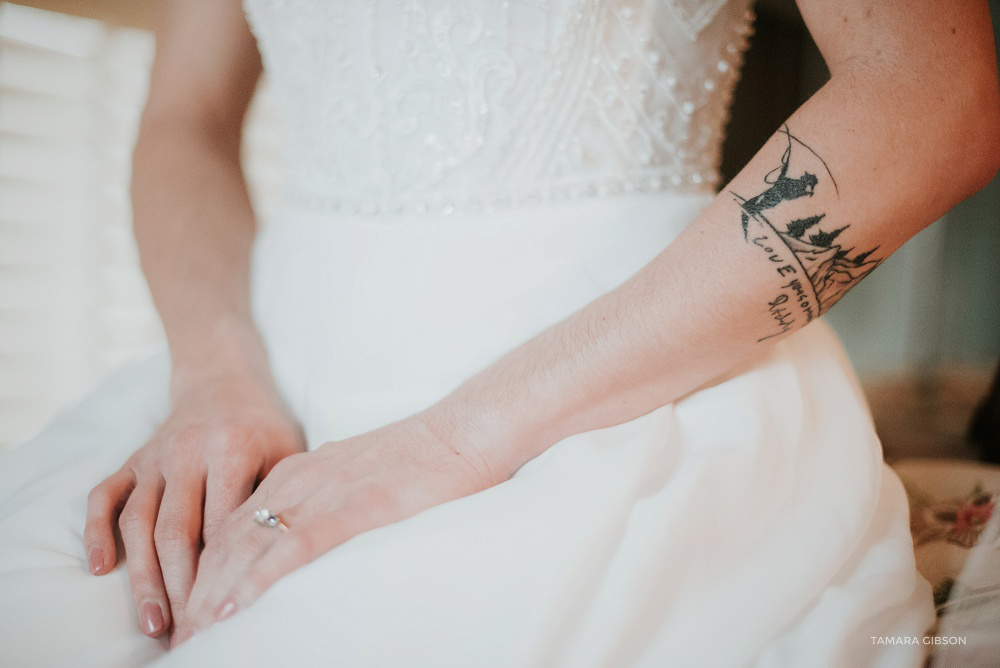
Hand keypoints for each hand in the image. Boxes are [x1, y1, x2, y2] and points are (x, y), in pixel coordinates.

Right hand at [83, 355, 304, 638]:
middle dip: (181, 586)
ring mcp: (154, 457)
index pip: (222, 522)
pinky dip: (96, 531)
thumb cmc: (263, 426)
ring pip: (139, 522)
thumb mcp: (286, 452)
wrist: (221, 380)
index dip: (222, 570)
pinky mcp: (132, 459)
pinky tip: (100, 569)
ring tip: (154, 621)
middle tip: (187, 631)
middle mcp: (187, 452)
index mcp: (232, 448)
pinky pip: (104, 496)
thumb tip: (286, 557)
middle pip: (176, 530)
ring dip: (142, 576)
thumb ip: (282, 497)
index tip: (227, 609)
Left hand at [171, 413, 499, 644]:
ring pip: (251, 545)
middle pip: (229, 539)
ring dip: (215, 592)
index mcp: (299, 472)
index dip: (204, 570)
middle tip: (181, 633)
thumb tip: (304, 536)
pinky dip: (258, 577)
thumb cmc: (422, 458)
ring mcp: (327, 492)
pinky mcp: (357, 506)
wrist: (464, 431)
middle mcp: (301, 480)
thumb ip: (325, 499)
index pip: (232, 525)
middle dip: (198, 590)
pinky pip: (296, 545)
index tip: (190, 609)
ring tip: (195, 631)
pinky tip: (235, 604)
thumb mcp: (357, 475)